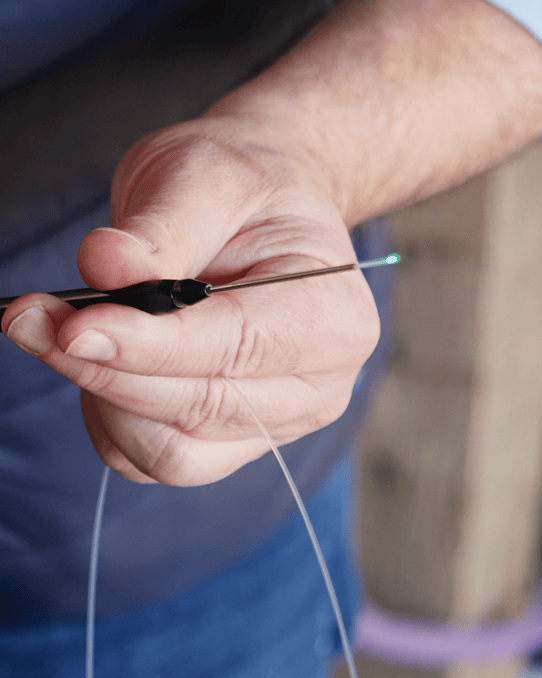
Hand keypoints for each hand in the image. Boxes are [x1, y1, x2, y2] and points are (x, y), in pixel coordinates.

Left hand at [2, 117, 379, 485]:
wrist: (262, 211)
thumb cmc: (246, 188)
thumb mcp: (207, 177)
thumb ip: (160, 228)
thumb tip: (101, 267)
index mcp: (333, 318)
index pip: (238, 350)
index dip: (151, 347)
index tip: (73, 325)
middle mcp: (316, 387)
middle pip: (201, 409)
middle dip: (108, 369)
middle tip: (32, 318)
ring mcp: (275, 424)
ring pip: (173, 452)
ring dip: (103, 398)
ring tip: (64, 331)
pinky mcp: (232, 442)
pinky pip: (157, 458)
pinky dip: (113, 421)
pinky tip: (100, 363)